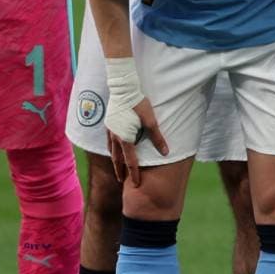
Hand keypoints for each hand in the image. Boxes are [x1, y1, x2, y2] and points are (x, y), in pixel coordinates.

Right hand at [104, 58, 166, 186]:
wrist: (123, 89)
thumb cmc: (139, 104)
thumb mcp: (151, 121)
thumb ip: (157, 138)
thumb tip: (166, 152)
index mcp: (126, 139)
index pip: (130, 161)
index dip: (134, 174)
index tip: (136, 184)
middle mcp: (115, 137)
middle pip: (117, 159)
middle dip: (120, 171)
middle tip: (122, 181)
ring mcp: (110, 130)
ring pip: (111, 150)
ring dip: (115, 160)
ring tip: (117, 167)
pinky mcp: (108, 123)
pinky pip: (108, 140)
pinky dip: (111, 148)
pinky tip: (113, 148)